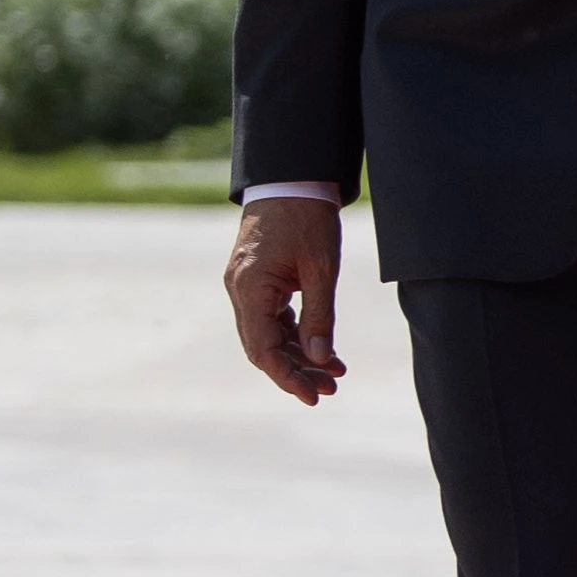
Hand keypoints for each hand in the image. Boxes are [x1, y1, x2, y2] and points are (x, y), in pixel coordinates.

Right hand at [225, 195, 344, 403]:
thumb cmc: (308, 218)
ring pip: (269, 334)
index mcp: (250, 288)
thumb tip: (322, 359)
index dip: (287, 377)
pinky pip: (273, 318)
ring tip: (335, 375)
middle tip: (331, 390)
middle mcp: (240, 291)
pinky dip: (296, 335)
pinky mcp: (258, 281)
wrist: (292, 179)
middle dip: (297, 371)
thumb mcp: (322, 269)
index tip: (313, 396)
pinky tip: (323, 349)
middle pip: (264, 347)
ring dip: (299, 356)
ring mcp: (246, 286)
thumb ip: (320, 316)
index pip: (262, 348)